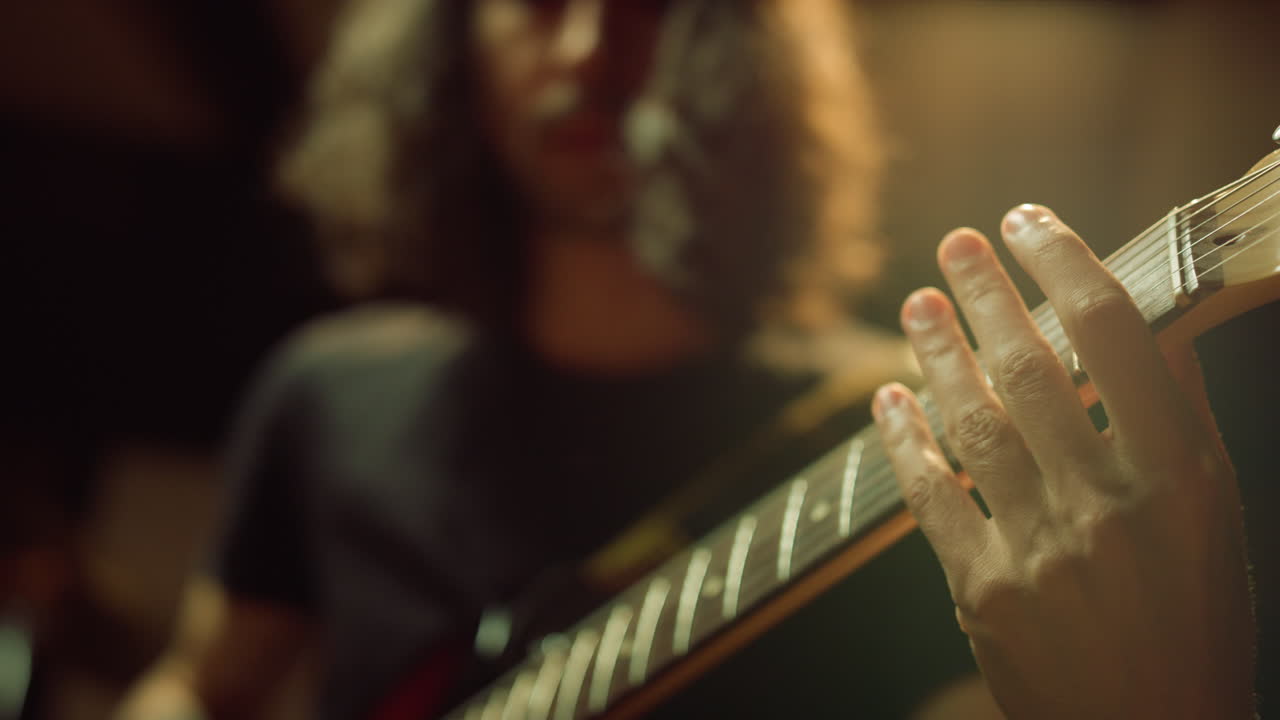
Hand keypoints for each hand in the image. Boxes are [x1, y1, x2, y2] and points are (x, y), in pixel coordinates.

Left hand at [873, 205, 1254, 718]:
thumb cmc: (1193, 615)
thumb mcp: (1214, 516)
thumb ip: (1178, 422)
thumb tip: (1138, 328)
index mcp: (1182, 478)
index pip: (1116, 337)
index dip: (1065, 264)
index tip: (1029, 221)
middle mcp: (1109, 508)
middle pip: (1030, 370)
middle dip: (986, 293)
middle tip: (956, 242)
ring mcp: (1040, 553)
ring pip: (971, 423)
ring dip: (937, 352)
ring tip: (918, 301)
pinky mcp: (983, 594)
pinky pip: (930, 497)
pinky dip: (905, 439)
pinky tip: (889, 395)